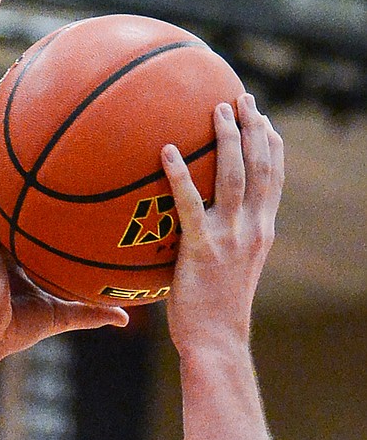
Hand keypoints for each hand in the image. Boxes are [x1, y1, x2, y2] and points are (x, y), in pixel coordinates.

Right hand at [0, 121, 127, 356]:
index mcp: (15, 244)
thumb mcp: (65, 311)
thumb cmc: (18, 327)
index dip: (36, 180)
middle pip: (2, 180)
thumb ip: (93, 310)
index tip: (53, 153)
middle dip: (8, 149)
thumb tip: (125, 316)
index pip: (26, 205)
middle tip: (22, 112)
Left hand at [162, 92, 283, 355]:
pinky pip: (189, 202)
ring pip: (234, 174)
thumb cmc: (214, 314)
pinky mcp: (202, 247)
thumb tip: (199, 230)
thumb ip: (222, 245)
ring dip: (227, 137)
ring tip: (216, 110)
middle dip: (254, 127)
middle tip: (241, 99)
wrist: (216, 340)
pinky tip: (166, 151)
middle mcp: (253, 227)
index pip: (274, 178)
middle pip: (261, 165)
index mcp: (262, 231)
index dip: (272, 145)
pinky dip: (179, 173)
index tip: (264, 120)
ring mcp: (230, 235)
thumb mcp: (229, 272)